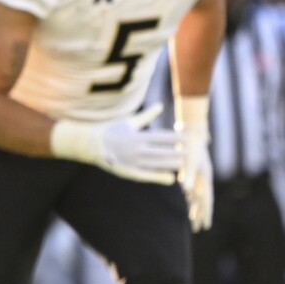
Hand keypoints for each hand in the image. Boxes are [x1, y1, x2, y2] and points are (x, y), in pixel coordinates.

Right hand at [51, 104, 185, 183]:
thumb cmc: (113, 130)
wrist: (93, 144)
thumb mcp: (130, 122)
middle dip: (176, 153)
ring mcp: (133, 162)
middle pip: (162, 152)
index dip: (175, 138)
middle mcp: (136, 150)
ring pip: (156, 165)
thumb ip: (147, 116)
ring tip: (183, 164)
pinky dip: (159, 177)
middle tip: (191, 153)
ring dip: (171, 165)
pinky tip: (170, 178)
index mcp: (137, 136)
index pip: (161, 138)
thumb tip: (161, 105)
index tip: (187, 139)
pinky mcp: (130, 172)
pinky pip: (148, 175)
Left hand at [175, 95, 212, 231]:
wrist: (192, 131)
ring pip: (197, 196)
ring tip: (193, 221)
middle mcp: (203, 179)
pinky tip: (187, 203)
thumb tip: (186, 190)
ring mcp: (198, 176)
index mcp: (205, 178)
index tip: (205, 226)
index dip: (206, 214)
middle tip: (199, 229)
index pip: (206, 200)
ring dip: (195, 208)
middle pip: (203, 201)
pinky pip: (192, 188)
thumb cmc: (190, 145)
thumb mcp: (189, 159)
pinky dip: (190, 197)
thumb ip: (187, 174)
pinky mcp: (192, 171)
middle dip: (201, 214)